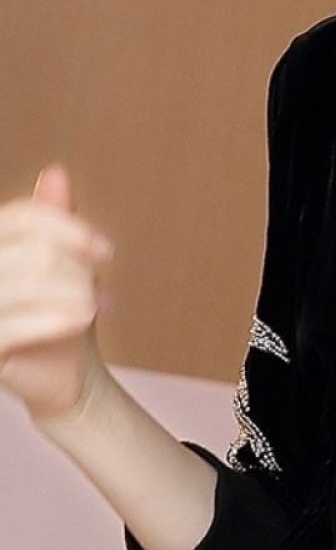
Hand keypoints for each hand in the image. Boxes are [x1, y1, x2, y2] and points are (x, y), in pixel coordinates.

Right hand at [0, 163, 115, 423]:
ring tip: (96, 307)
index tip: (107, 251)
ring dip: (74, 293)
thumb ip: (55, 221)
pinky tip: (85, 317)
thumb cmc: (60, 314)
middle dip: (76, 271)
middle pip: (30, 252)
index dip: (66, 228)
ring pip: (26, 285)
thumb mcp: (65, 266)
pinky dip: (57, 319)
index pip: (20, 220)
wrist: (64, 376)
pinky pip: (14, 327)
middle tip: (99, 291)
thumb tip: (57, 173)